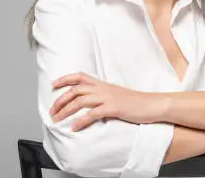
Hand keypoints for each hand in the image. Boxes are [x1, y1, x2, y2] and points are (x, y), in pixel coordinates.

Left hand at [49, 72, 166, 130]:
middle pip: (76, 89)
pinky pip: (93, 113)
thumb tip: (90, 103)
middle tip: (52, 110)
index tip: (54, 84)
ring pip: (81, 100)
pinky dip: (81, 121)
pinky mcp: (114, 108)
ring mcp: (108, 97)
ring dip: (66, 110)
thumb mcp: (116, 95)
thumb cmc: (135, 102)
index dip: (65, 79)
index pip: (80, 76)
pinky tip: (75, 127)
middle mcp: (103, 88)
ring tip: (57, 119)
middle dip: (61, 99)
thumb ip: (103, 96)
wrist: (152, 104)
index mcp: (103, 84)